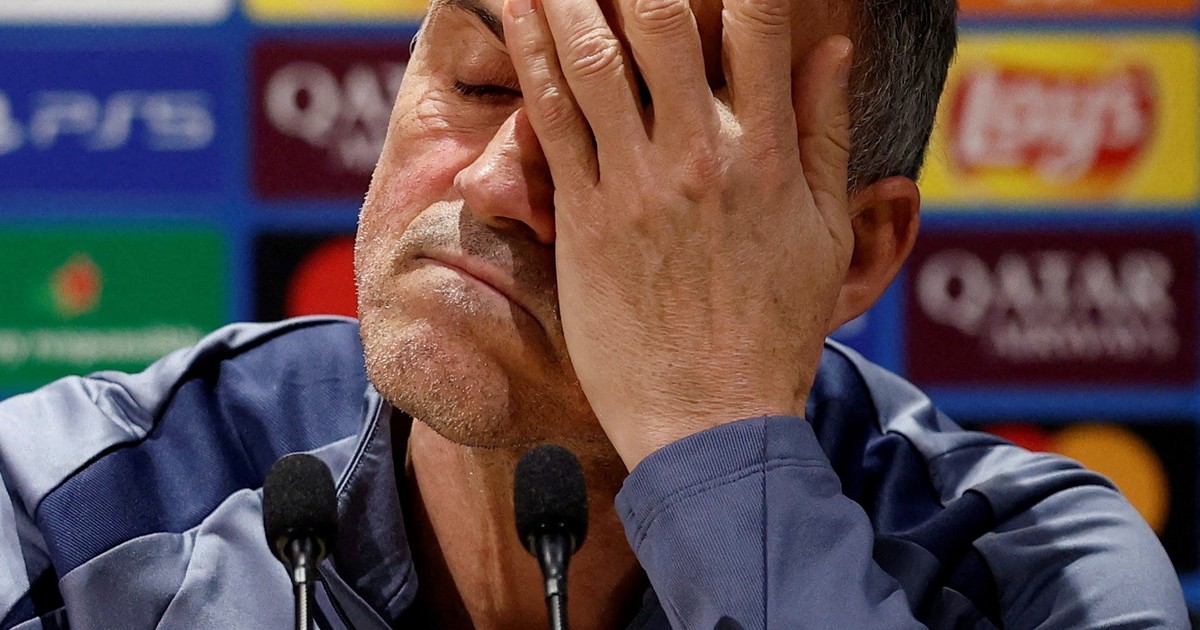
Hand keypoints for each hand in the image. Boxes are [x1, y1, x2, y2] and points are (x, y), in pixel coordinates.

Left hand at [503, 0, 853, 469]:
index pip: (758, 26)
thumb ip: (824, 135)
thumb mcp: (824, 234)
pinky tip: (524, 11)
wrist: (710, 420)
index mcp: (768, 156)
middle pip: (661, 23)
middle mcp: (701, 156)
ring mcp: (636, 184)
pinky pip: (554, 119)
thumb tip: (830, 50)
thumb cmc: (773, 330)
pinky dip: (536, 57)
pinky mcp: (585, 217)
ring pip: (594, 60)